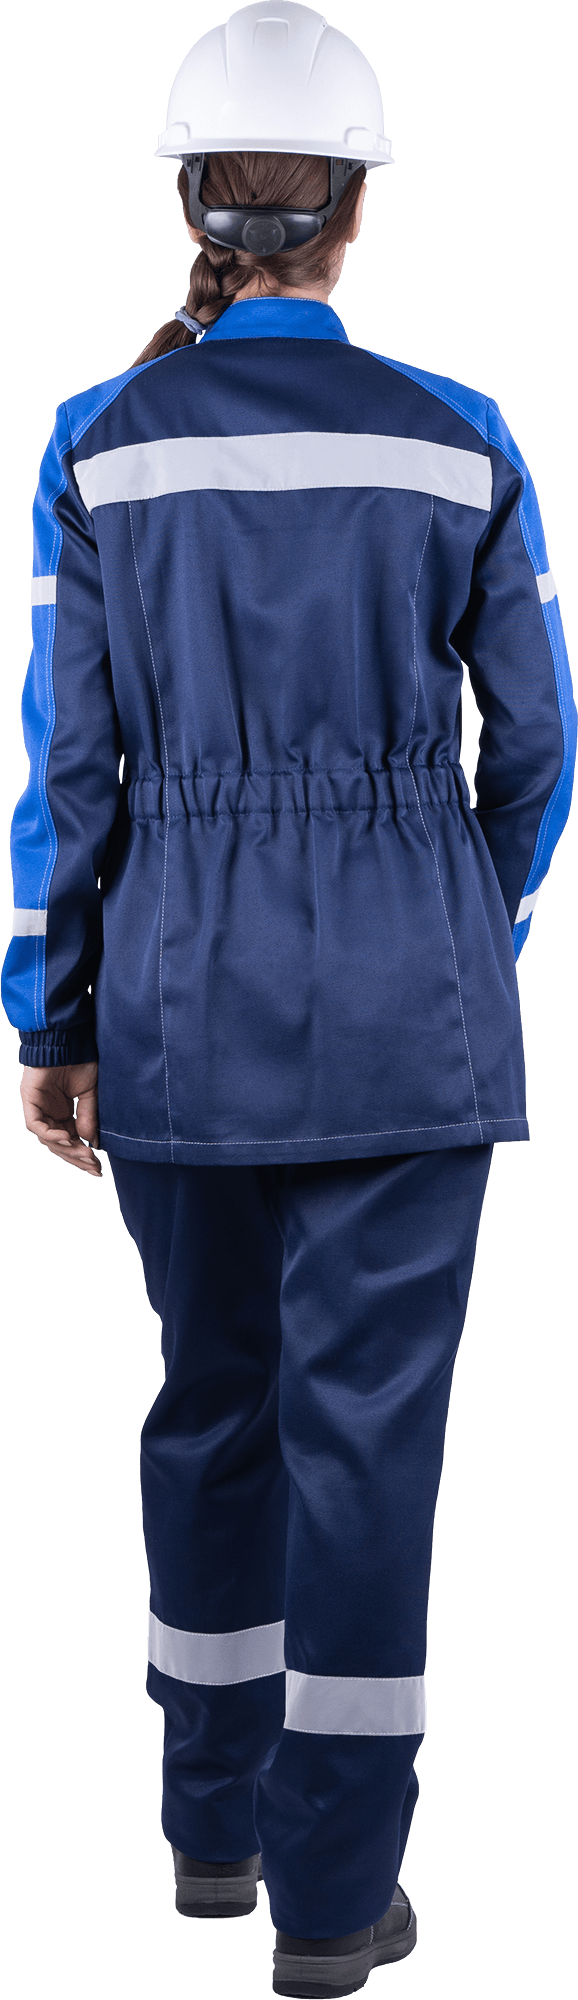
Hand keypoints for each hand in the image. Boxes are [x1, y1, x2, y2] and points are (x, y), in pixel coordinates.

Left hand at [20, 1062, 102, 1176]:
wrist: (69, 1038)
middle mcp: (48, 1112)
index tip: (97, 1167)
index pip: (70, 1141)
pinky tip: (68, 1138)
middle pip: (58, 1144)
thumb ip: (88, 1118)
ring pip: (47, 1138)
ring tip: (84, 1154)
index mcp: (61, 1112)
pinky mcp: (29, 1099)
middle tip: (93, 1167)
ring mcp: (37, 1107)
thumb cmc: (80, 1060)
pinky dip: (50, 1134)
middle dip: (76, 1157)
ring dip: (66, 1148)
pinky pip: (36, 1125)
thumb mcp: (91, 1093)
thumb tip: (91, 1144)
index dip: (82, 1155)